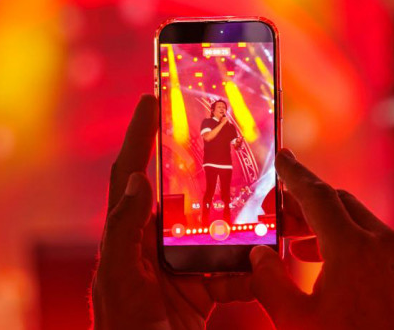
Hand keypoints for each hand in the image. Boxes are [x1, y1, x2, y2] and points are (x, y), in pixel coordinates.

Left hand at [90, 95, 250, 329]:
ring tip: (269, 204)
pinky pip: (236, 271)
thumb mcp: (120, 284)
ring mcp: (180, 271)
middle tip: (237, 145)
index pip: (130, 177)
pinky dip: (255, 268)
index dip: (138, 137)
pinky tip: (272, 262)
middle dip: (213, 174)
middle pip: (186, 197)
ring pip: (219, 231)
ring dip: (244, 221)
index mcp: (127, 242)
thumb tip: (138, 180)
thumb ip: (125, 233)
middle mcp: (153, 250)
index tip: (151, 100)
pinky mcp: (203, 292)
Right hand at [249, 149, 393, 329]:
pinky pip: (370, 239)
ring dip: (323, 221)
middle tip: (275, 207)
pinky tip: (321, 260)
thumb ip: (270, 282)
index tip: (279, 157)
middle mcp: (380, 241)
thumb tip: (258, 256)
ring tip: (291, 237)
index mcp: (353, 246)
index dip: (293, 174)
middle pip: (338, 202)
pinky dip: (343, 238)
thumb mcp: (297, 321)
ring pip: (356, 219)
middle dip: (305, 200)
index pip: (317, 194)